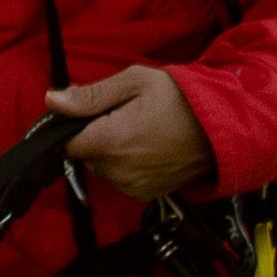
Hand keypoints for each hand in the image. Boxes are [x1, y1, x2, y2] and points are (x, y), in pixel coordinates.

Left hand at [52, 63, 213, 204]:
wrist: (224, 128)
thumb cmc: (182, 99)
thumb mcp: (134, 82)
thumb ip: (91, 95)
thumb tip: (52, 100)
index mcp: (110, 141)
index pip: (67, 141)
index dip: (75, 125)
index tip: (96, 112)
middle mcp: (118, 170)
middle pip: (85, 154)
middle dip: (96, 136)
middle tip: (126, 116)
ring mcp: (133, 186)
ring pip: (102, 168)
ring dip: (112, 152)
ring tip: (141, 131)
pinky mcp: (145, 194)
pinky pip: (121, 180)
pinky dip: (127, 166)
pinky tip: (148, 148)